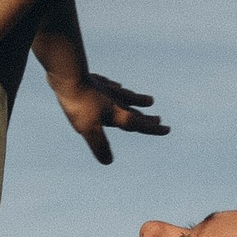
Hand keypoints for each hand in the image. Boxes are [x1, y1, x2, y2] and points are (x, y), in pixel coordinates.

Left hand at [52, 68, 169, 164]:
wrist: (70, 75)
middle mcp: (115, 102)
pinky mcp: (95, 81)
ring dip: (138, 100)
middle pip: (134, 111)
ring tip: (149, 100)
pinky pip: (109, 86)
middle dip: (146, 118)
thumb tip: (108, 161)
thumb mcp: (88, 128)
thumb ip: (99, 145)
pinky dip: (116, 88)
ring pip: (126, 96)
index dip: (152, 129)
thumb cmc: (79, 103)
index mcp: (116, 114)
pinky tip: (116, 86)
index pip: (138, 124)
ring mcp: (106, 90)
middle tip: (159, 119)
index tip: (167, 129)